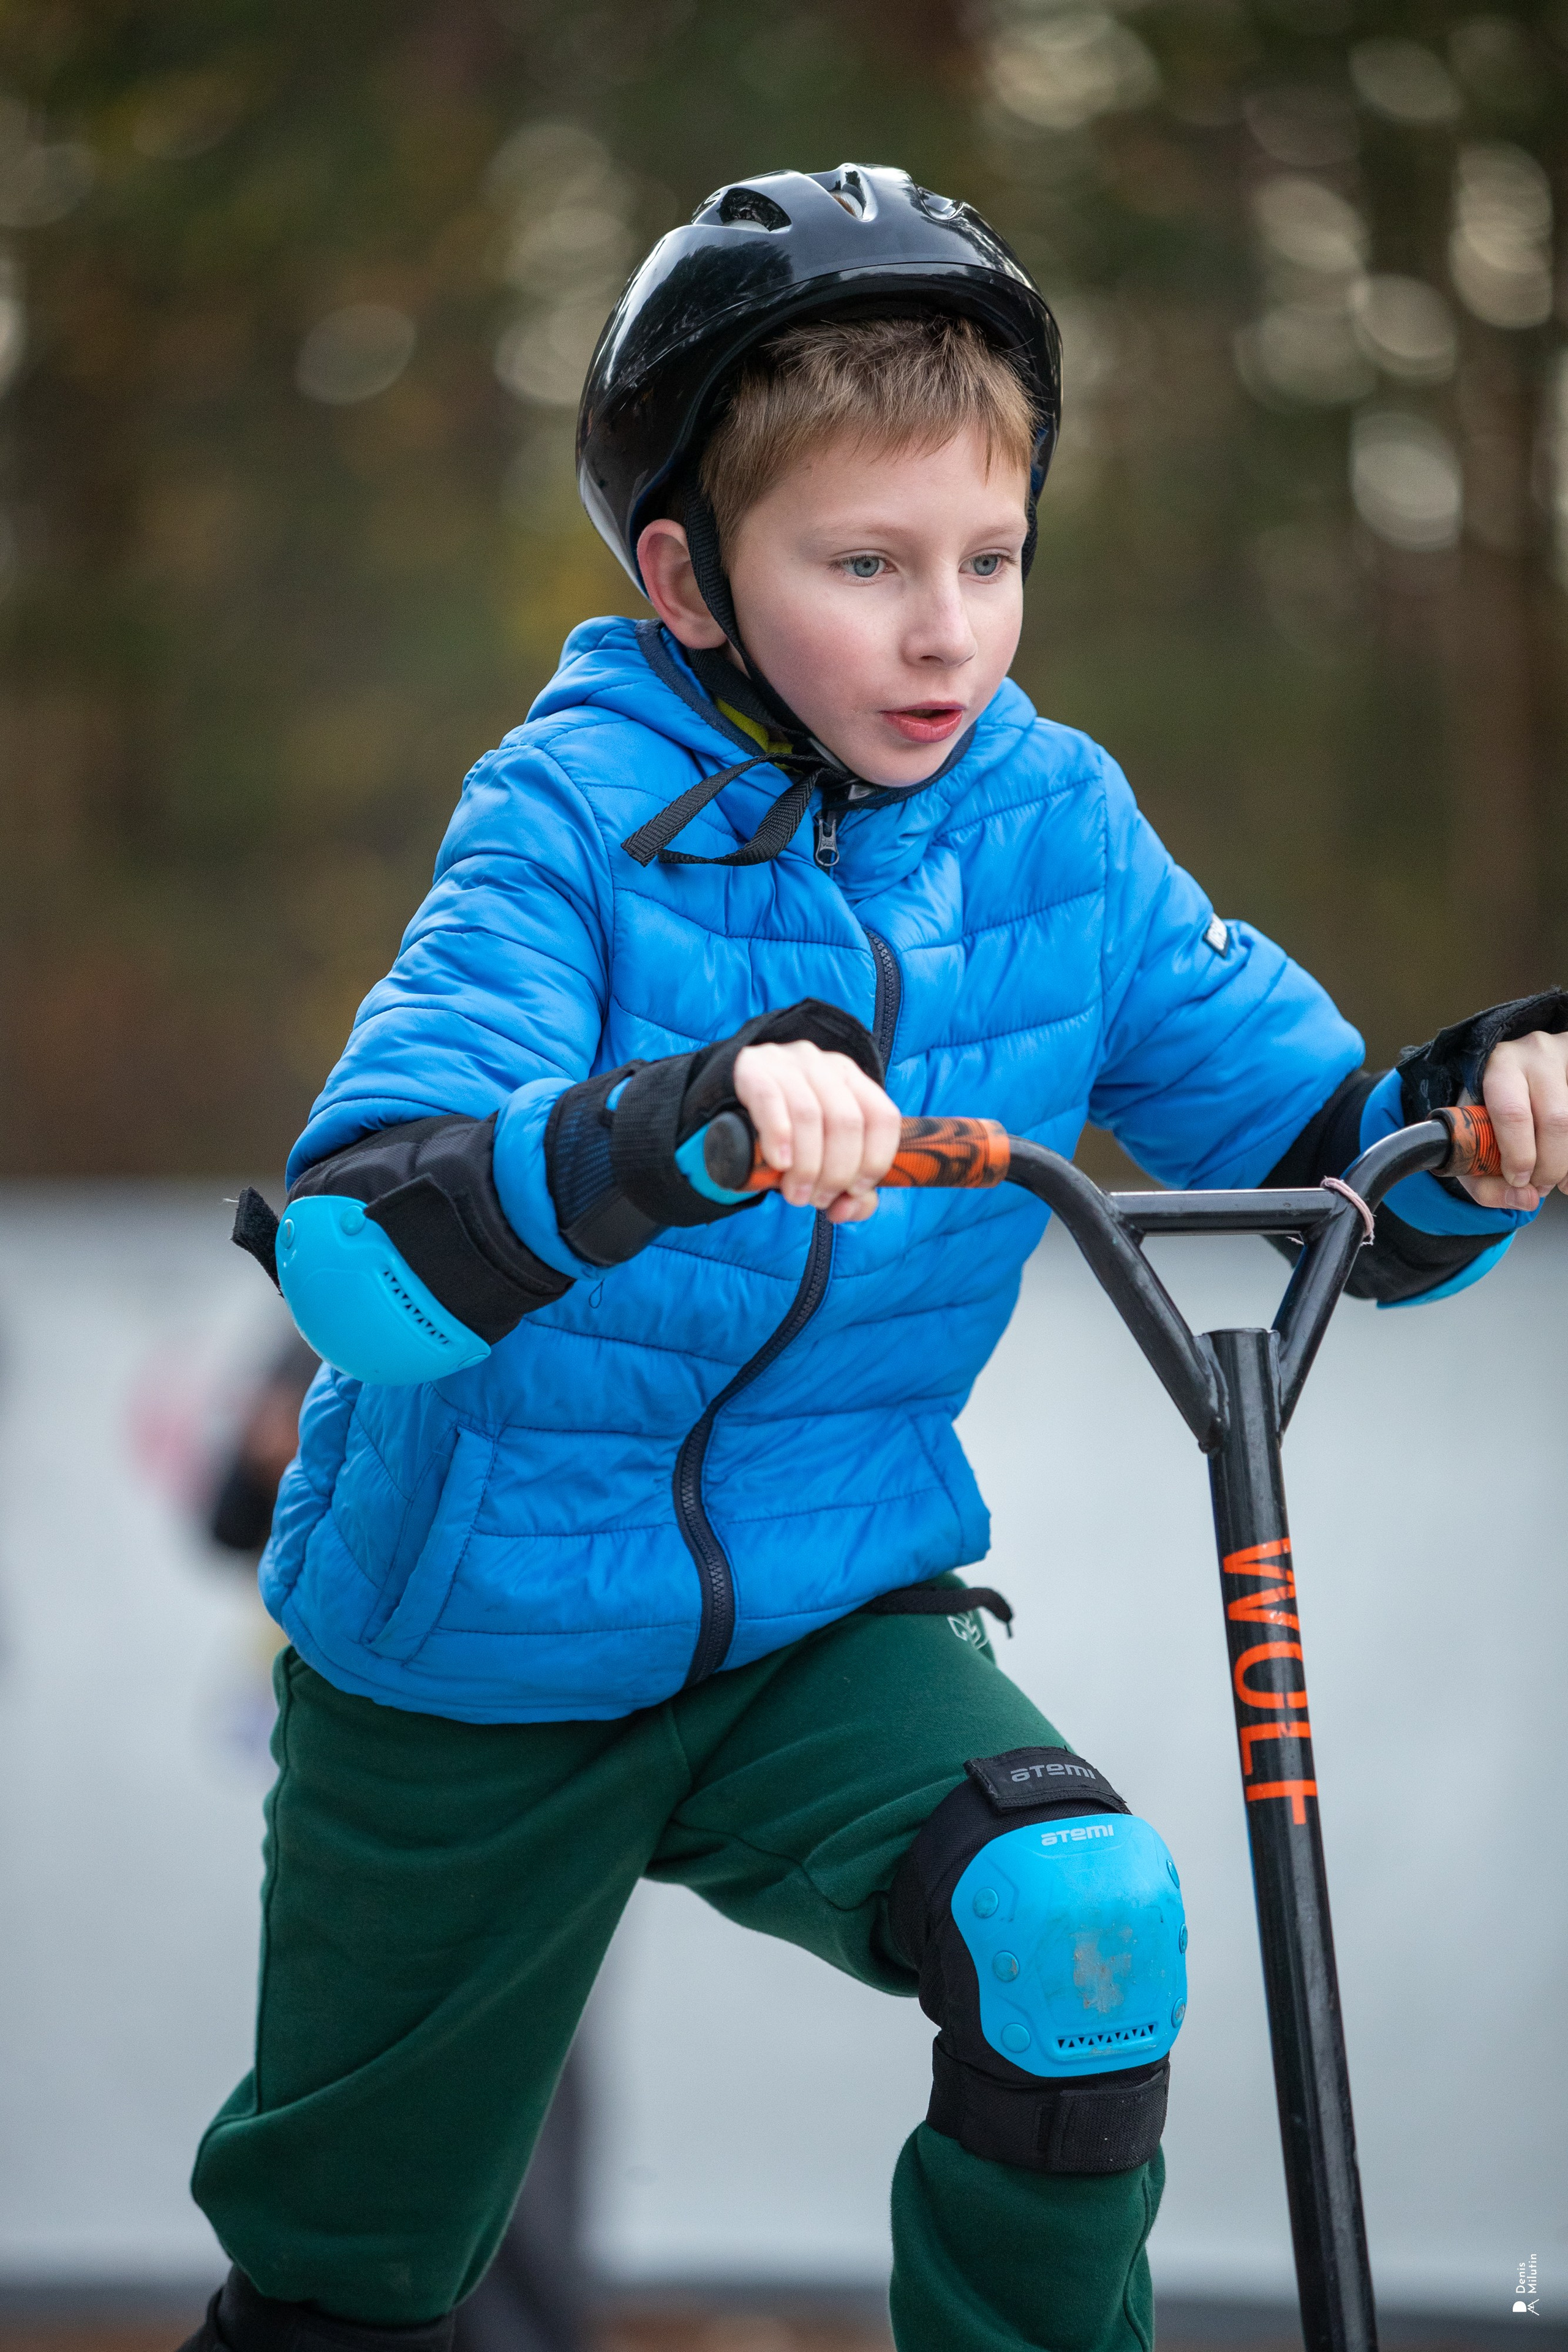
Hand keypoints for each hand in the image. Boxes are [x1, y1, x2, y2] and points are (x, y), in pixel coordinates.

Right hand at [733, 1040, 900, 1222]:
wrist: (727, 1102)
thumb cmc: (787, 1136)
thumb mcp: (822, 1158)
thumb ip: (848, 1188)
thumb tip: (847, 1209)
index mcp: (852, 1081)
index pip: (883, 1117)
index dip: (876, 1161)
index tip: (855, 1191)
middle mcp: (824, 1066)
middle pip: (847, 1121)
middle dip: (836, 1172)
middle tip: (817, 1199)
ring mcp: (787, 1062)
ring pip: (809, 1115)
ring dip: (807, 1166)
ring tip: (795, 1194)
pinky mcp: (751, 1068)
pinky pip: (770, 1099)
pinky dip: (778, 1135)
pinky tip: (779, 1163)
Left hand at [1458, 1030, 1567, 1209]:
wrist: (1505, 1077)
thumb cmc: (1485, 1113)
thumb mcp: (1470, 1147)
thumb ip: (1485, 1182)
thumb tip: (1525, 1199)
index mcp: (1497, 1066)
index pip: (1512, 1113)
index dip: (1519, 1155)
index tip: (1518, 1180)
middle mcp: (1534, 1054)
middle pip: (1556, 1120)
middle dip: (1550, 1166)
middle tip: (1539, 1185)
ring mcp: (1565, 1057)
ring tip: (1556, 1180)